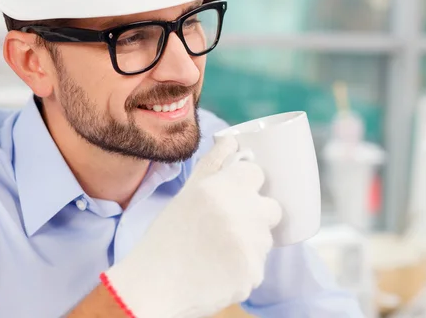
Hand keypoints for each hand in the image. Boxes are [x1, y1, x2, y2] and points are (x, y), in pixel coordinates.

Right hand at [102, 137, 281, 317]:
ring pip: (266, 238)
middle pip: (272, 207)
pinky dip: (243, 268)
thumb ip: (213, 164)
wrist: (154, 286)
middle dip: (255, 214)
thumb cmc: (166, 237)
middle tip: (229, 224)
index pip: (256, 173)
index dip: (245, 183)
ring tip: (218, 251)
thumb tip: (232, 140)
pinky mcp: (254, 273)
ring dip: (250, 242)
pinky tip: (219, 270)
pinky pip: (258, 265)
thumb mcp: (186, 193)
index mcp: (223, 187)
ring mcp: (251, 245)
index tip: (233, 194)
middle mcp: (243, 212)